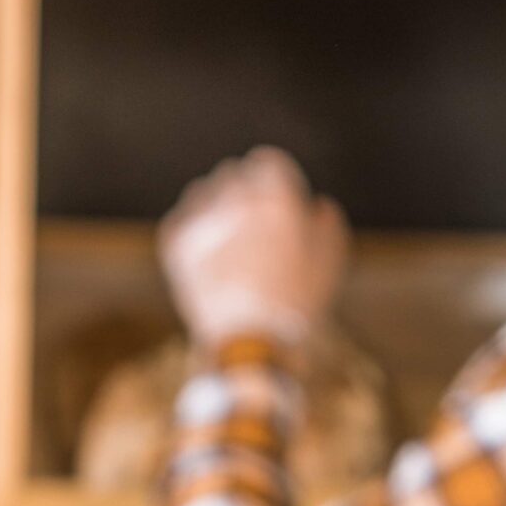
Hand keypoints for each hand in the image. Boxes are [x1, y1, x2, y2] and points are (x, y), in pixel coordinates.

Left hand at [157, 148, 348, 347]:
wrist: (250, 342)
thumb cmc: (296, 303)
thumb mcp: (328, 264)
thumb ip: (326, 224)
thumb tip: (317, 203)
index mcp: (275, 198)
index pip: (268, 162)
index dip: (274, 180)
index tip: (277, 197)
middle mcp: (235, 201)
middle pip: (235, 174)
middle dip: (245, 192)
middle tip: (253, 222)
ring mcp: (202, 220)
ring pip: (204, 191)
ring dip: (217, 206)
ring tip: (229, 237)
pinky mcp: (176, 242)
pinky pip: (183, 218)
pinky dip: (194, 228)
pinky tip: (208, 249)